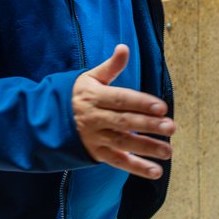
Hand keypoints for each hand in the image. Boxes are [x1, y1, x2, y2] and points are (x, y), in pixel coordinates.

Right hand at [72, 44, 175, 178]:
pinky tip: (155, 171)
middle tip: (171, 127)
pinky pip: (118, 161)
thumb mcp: (89, 78)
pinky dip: (137, 167)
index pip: (121, 99)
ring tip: (168, 150)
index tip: (162, 107)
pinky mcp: (96, 154)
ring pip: (123, 143)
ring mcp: (95, 137)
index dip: (141, 103)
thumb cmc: (76, 95)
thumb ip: (110, 66)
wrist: (47, 120)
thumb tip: (124, 47)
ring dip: (147, 148)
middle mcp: (95, 118)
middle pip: (125, 122)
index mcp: (95, 96)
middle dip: (149, 125)